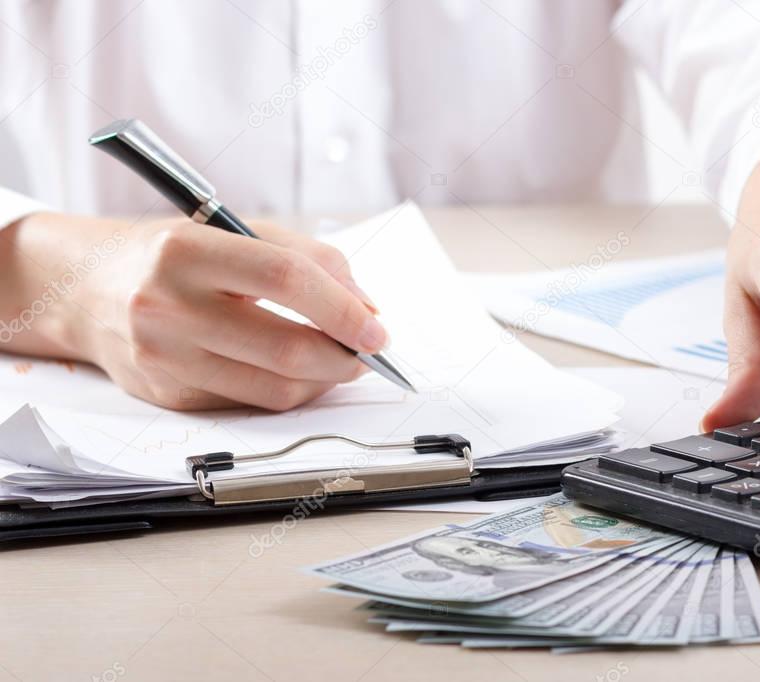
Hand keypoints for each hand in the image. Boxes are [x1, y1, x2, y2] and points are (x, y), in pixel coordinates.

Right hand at [0, 213, 386, 409]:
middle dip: (345, 355)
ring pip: (274, 389)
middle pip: (286, 347)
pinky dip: (290, 392)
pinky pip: (250, 404)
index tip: (377, 325)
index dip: (343, 307)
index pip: (286, 279)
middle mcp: (168, 308)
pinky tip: (301, 373)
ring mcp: (164, 359)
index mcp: (186, 252)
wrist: (83, 287)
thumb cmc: (170, 255)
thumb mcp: (230, 230)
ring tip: (342, 360)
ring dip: (325, 380)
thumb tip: (366, 307)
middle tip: (370, 349)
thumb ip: (303, 258)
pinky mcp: (168, 395)